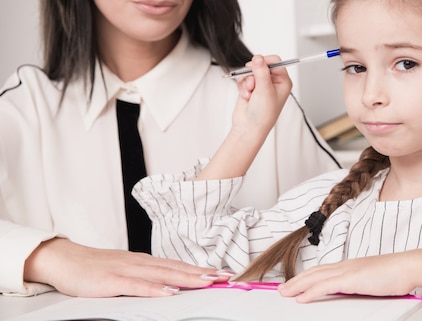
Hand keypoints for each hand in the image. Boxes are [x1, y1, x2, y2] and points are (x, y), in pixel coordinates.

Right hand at [24, 238, 228, 296]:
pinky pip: (137, 286)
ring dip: (187, 278)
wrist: (65, 260)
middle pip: (177, 268)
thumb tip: (169, 286)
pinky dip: (155, 289)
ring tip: (208, 282)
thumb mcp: (125, 272)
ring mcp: (127, 270)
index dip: (201, 269)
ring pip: (163, 274)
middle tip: (226, 277)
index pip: (178, 265)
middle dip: (203, 273)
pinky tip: (169, 293)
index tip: (222, 273)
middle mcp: (140, 263)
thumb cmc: (96, 268)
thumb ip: (146, 277)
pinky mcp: (112, 281)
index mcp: (145, 262)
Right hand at [233, 54, 291, 136]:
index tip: (256, 65)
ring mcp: (261, 84)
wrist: (249, 128)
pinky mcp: (250, 87)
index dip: (265, 61)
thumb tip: (258, 58)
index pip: (275, 62)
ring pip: (250, 71)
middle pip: (261, 64)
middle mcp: (273, 82)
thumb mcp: (265, 91)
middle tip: (253, 84)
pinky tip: (245, 96)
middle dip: (253, 74)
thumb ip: (261, 72)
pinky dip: (242, 86)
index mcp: (283, 81)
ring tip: (249, 93)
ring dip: (247, 81)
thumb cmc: (263, 115)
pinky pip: (243, 78)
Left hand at [278, 253, 415, 302]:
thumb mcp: (374, 279)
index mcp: (350, 266)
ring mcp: (347, 271)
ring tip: (284, 293)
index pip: (322, 270)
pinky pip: (325, 286)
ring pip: (315, 278)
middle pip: (314, 272)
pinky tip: (301, 298)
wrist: (408, 267)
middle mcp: (345, 266)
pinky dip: (310, 291)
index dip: (307, 276)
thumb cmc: (397, 274)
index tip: (296, 283)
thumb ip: (362, 283)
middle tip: (282, 289)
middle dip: (296, 281)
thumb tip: (356, 290)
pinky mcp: (350, 279)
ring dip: (297, 285)